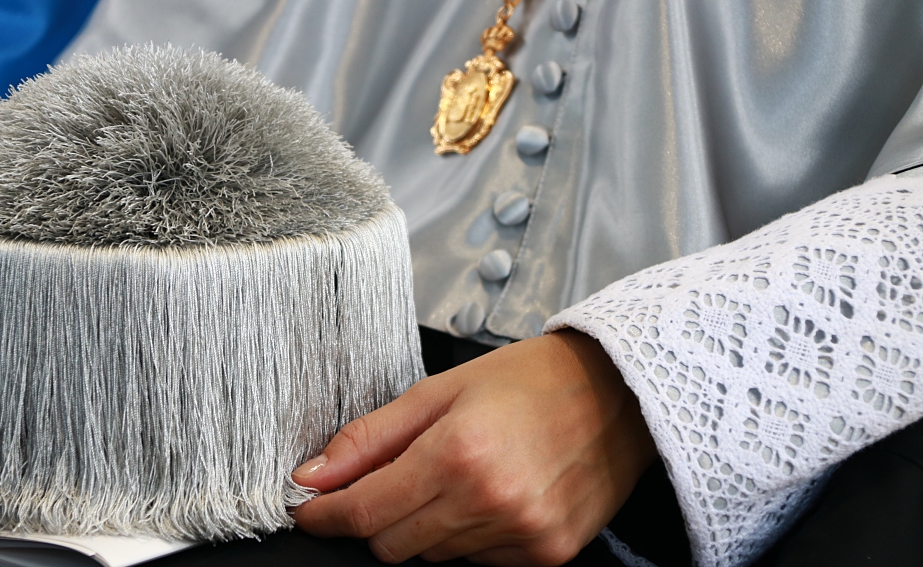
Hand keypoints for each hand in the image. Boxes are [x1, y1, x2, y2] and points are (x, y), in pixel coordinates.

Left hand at [291, 330, 656, 565]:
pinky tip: (489, 494)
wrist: (619, 391)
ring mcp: (522, 533)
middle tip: (390, 479)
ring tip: (455, 474)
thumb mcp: (438, 391)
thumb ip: (370, 438)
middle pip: (392, 545)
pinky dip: (467, 535)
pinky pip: (478, 562)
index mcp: (458, 452)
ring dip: (424, 524)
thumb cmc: (532, 380)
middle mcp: (491, 501)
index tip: (309, 509)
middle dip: (374, 517)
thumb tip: (313, 475)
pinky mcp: (547, 553)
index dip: (326, 514)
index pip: (365, 510)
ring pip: (433, 557)